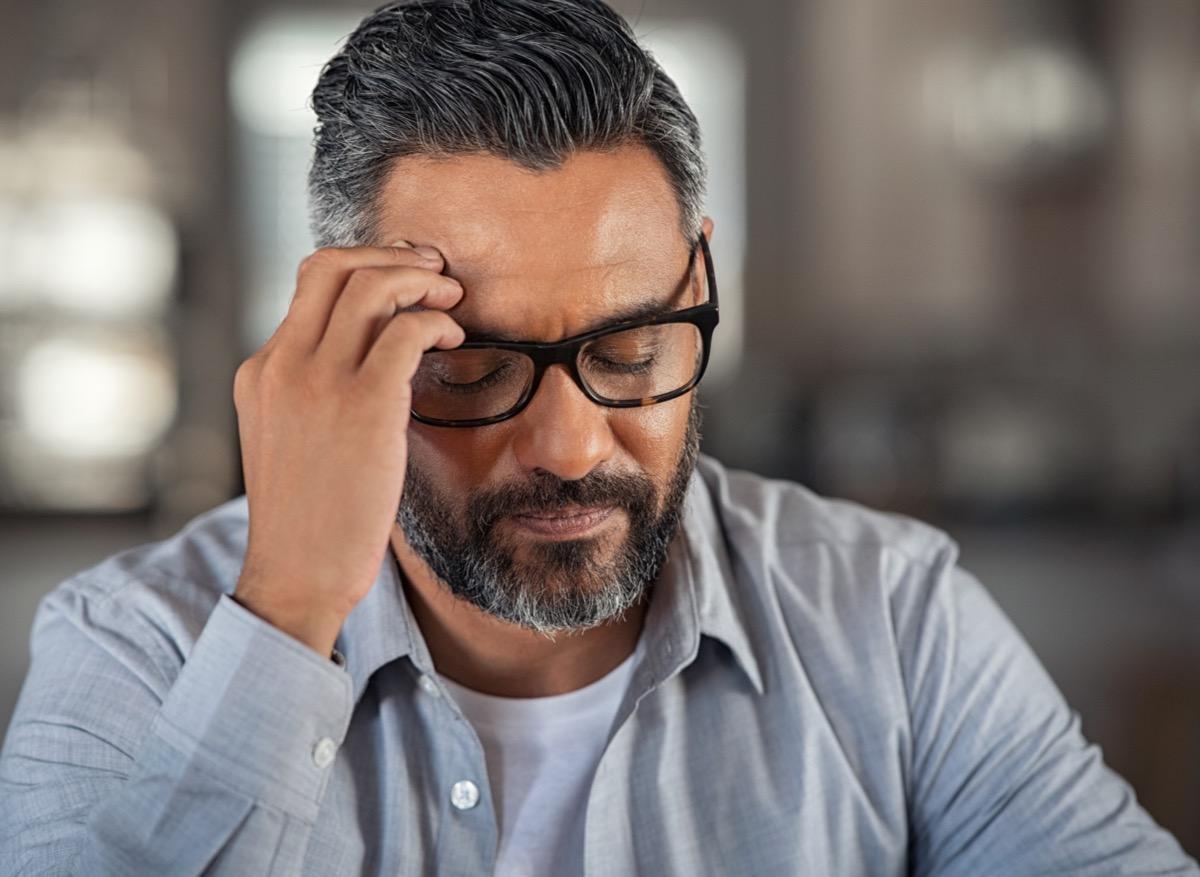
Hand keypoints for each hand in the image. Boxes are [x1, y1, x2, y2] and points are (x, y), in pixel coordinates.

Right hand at [231, 242, 463, 655]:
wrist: (298, 576)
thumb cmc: (310, 517)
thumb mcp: (293, 439)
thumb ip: (315, 392)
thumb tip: (377, 354)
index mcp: (261, 370)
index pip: (310, 283)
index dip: (365, 264)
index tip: (406, 275)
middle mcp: (282, 364)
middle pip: (334, 265)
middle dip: (393, 257)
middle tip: (436, 273)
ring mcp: (317, 382)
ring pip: (371, 286)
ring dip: (422, 281)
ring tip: (452, 300)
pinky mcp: (362, 405)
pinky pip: (407, 330)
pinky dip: (437, 321)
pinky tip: (455, 340)